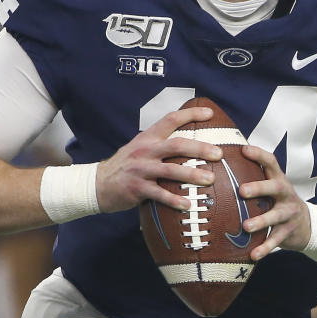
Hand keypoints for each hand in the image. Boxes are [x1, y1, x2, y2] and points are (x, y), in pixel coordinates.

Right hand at [95, 107, 222, 212]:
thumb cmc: (126, 165)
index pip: (171, 119)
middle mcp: (145, 151)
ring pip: (170, 171)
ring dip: (192, 175)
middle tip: (218, 153)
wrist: (98, 183)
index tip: (210, 113)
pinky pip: (159, 195)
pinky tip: (188, 205)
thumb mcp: (140, 147)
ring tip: (210, 179)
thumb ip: (161, 144)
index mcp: (148, 138)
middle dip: (199, 148)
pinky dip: (174, 200)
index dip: (191, 114)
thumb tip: (190, 142)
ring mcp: (141, 170)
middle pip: (176, 145)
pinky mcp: (137, 189)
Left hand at [239, 144, 311, 260]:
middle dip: (259, 187)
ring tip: (245, 226)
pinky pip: (276, 240)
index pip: (271, 162)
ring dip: (261, 221)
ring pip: (275, 216)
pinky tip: (252, 255)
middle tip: (242, 191)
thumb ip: (256, 178)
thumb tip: (223, 166)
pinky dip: (264, 248)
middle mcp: (286, 194)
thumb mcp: (273, 188)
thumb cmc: (280, 202)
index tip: (243, 150)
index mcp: (279, 180)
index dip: (258, 155)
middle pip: (275, 187)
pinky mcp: (289, 232)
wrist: (308, 225)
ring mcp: (289, 213)